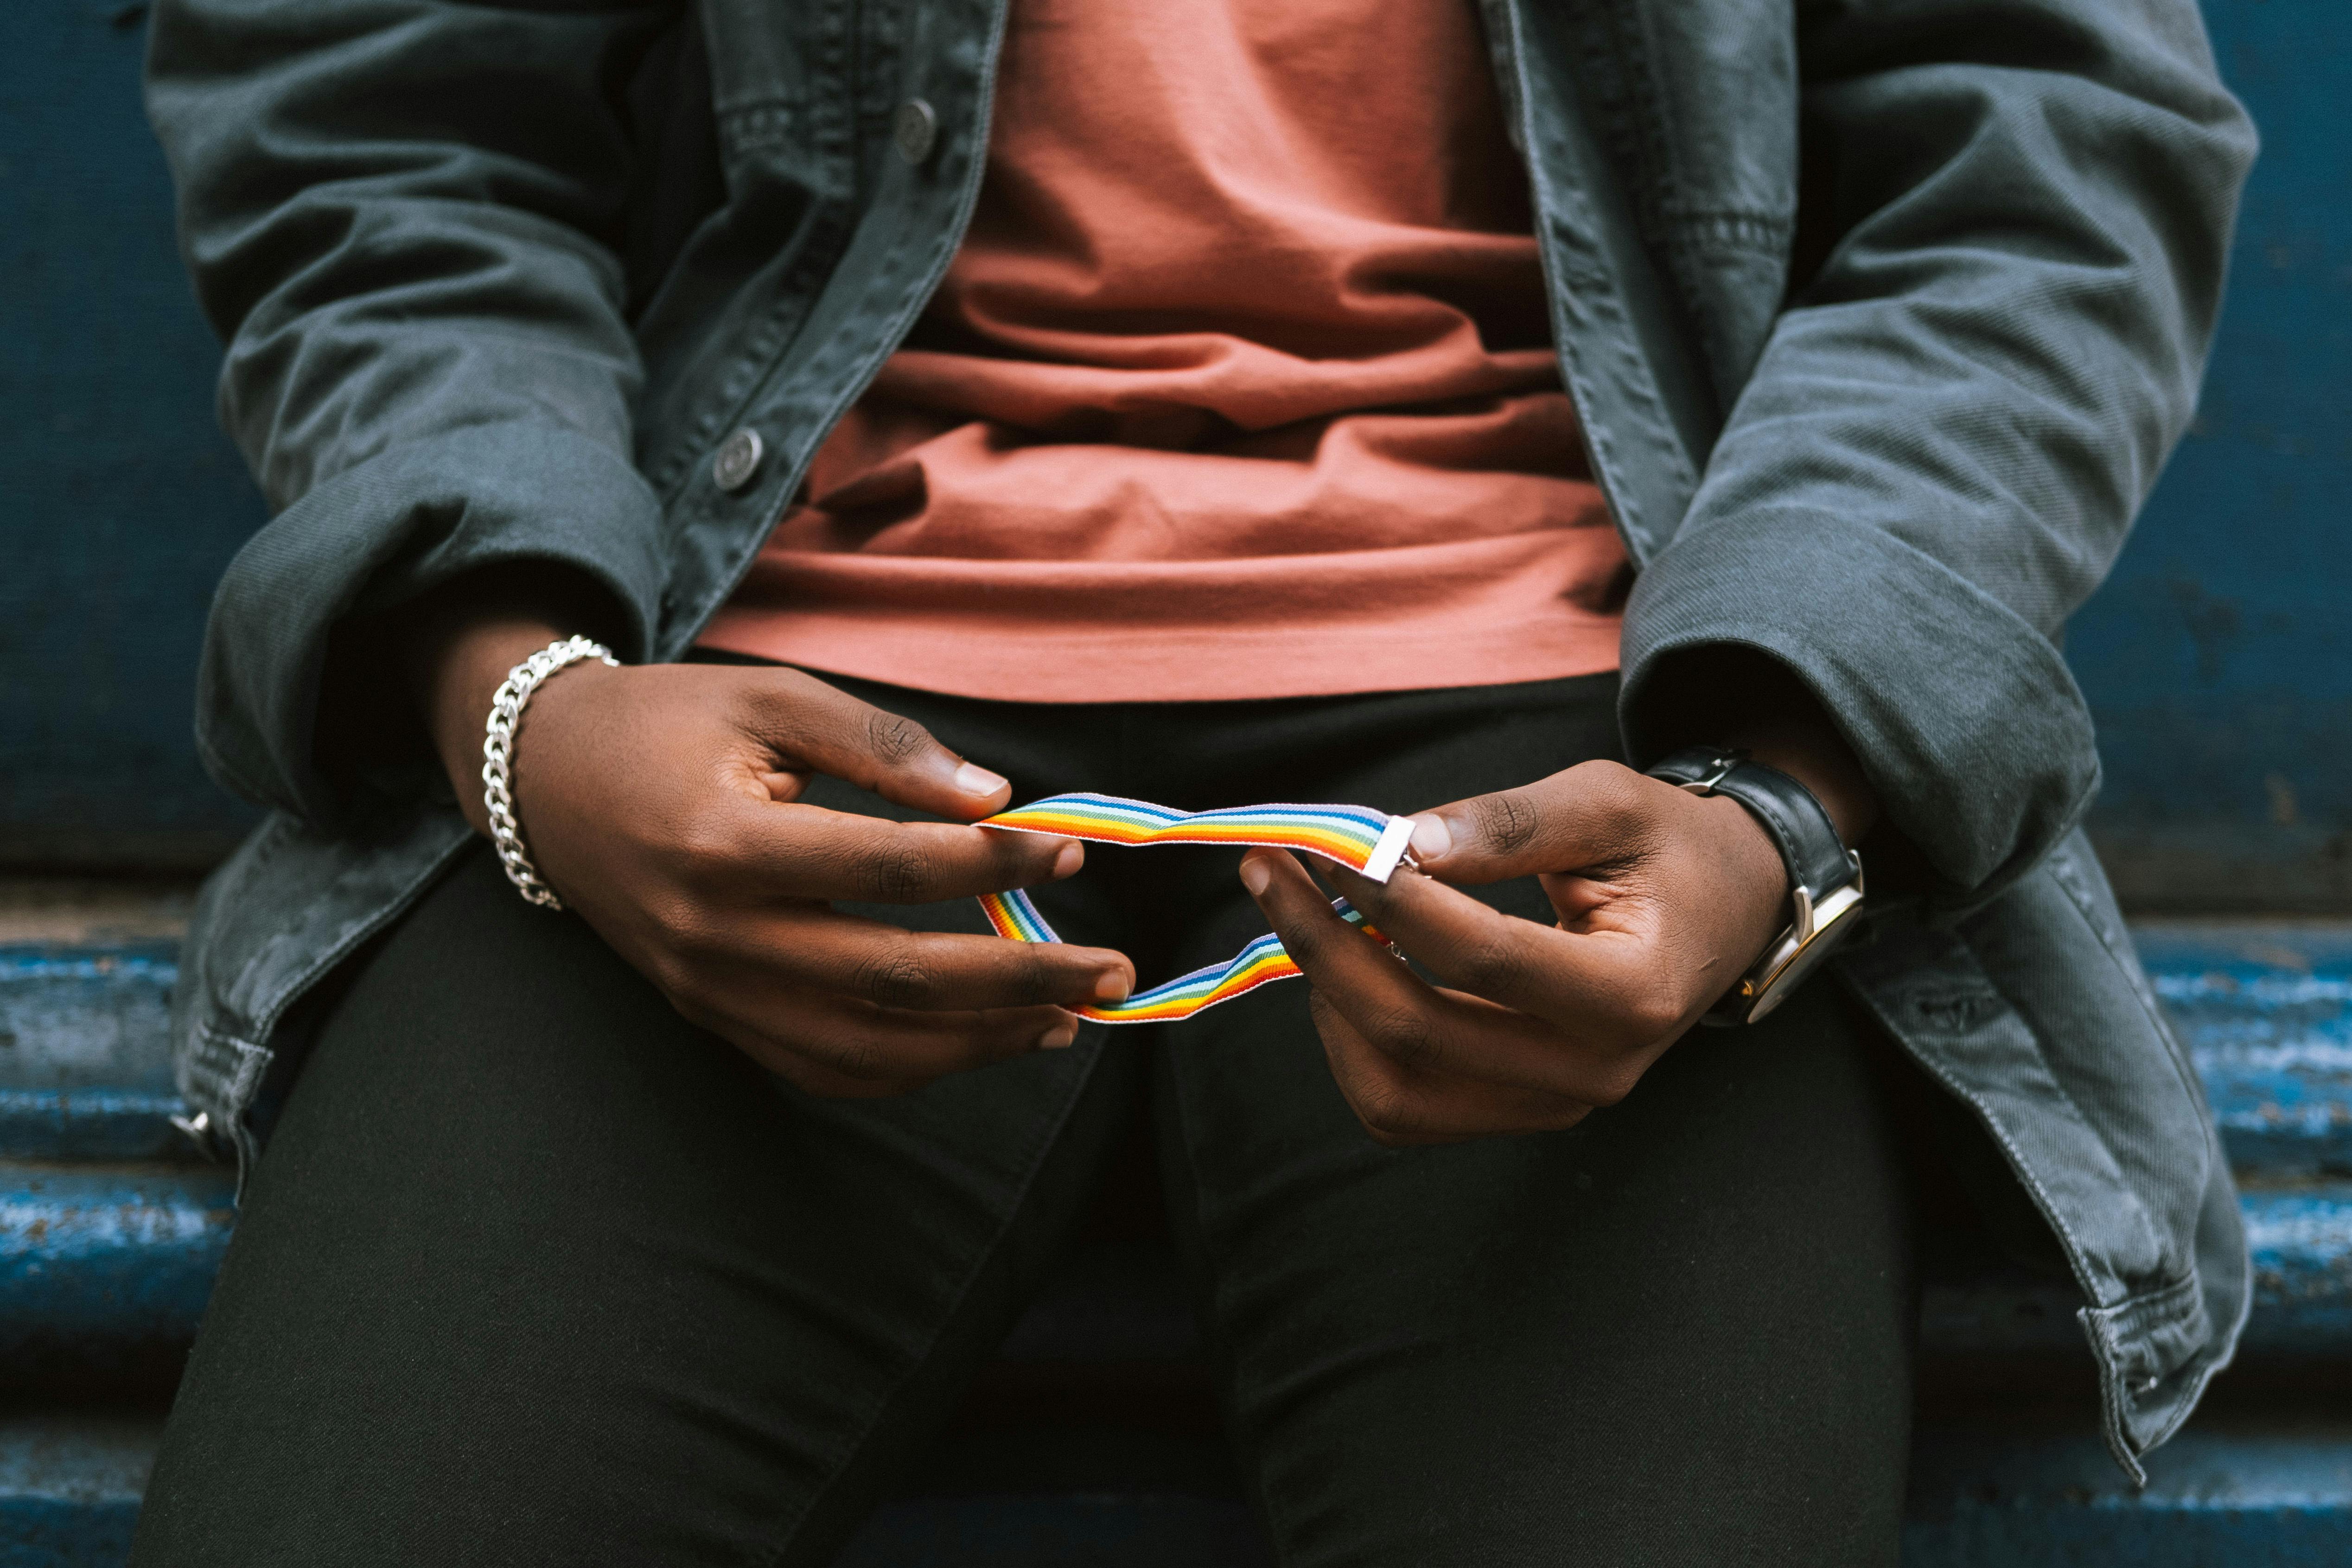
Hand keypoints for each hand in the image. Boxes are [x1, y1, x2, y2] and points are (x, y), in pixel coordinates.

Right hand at [410, 612, 1133, 1096]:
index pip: (888, 865)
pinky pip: (825, 1068)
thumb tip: (996, 799)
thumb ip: (887, 745)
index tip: (1068, 849)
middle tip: (1112, 971)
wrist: (548, 784)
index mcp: (725, 841)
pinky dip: (913, 1065)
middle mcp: (713, 933)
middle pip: (891, 978)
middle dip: (1017, 981)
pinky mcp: (713, 1018)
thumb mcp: (776, 697)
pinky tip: (984, 1039)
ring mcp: (709, 990)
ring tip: (1070, 1017)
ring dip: (980, 1041)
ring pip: (866, 1045)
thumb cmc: (673, 724)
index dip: (989, 865)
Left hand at [1240, 758, 1820, 1144]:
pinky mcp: (1514, 1111)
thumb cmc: (1665, 848)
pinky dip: (1351, 1040)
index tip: (1327, 842)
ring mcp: (1552, 1105)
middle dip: (1326, 946)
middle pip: (1421, 1032)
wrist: (1719, 911)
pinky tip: (1345, 965)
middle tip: (1272, 867)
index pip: (1484, 956)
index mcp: (1634, 994)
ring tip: (1303, 912)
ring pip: (1395, 1089)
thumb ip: (1507, 823)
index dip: (1393, 900)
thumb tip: (1397, 843)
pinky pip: (1401, 1105)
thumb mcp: (1606, 803)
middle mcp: (1594, 1072)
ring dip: (1327, 998)